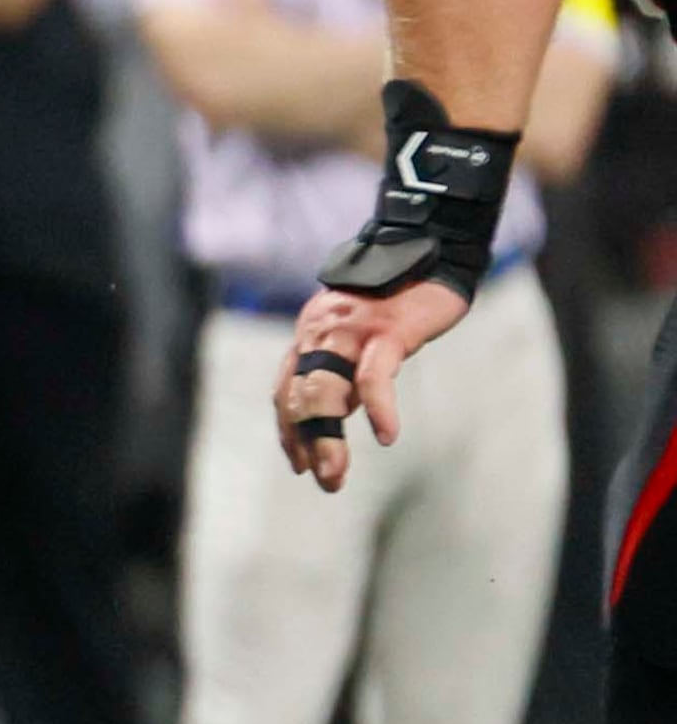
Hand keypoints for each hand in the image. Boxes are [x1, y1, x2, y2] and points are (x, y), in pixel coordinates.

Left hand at [278, 279, 471, 488]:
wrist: (436, 243)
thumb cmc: (402, 292)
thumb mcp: (362, 330)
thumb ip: (343, 364)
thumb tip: (339, 409)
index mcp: (312, 333)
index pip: (287, 389)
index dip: (289, 429)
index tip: (298, 462)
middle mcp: (321, 331)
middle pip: (300, 396)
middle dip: (305, 442)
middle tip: (325, 480)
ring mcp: (352, 329)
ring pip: (325, 391)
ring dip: (326, 439)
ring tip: (334, 474)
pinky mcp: (387, 329)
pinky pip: (373, 376)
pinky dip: (377, 409)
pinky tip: (385, 435)